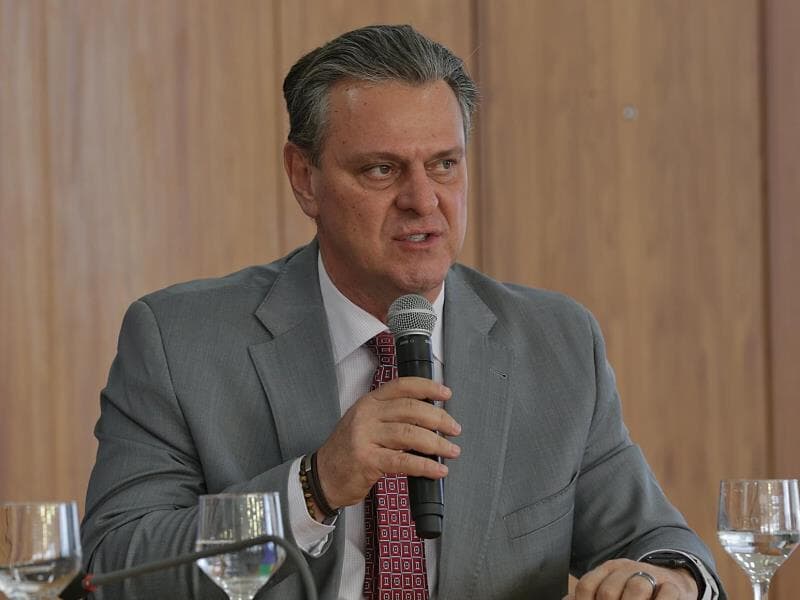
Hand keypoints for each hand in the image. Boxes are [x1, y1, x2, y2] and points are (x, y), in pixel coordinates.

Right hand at [315, 376, 460, 508]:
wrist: (323, 477)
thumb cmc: (348, 451)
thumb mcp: (365, 423)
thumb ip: (390, 416)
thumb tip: (429, 416)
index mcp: (369, 402)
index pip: (402, 386)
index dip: (427, 387)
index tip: (446, 393)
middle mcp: (366, 415)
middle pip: (411, 409)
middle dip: (438, 418)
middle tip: (454, 429)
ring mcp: (365, 437)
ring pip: (410, 434)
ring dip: (437, 443)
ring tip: (452, 450)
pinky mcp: (367, 460)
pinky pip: (404, 461)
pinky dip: (425, 465)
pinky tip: (438, 470)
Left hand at [564, 558, 697, 598]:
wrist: (670, 581)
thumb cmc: (632, 593)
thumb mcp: (609, 587)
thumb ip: (588, 595)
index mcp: (606, 570)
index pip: (586, 586)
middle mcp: (625, 569)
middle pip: (608, 591)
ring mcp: (649, 576)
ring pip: (637, 586)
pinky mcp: (672, 586)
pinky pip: (666, 592)